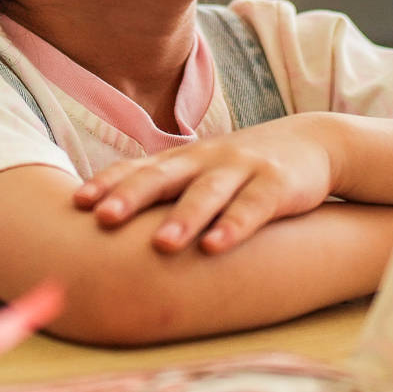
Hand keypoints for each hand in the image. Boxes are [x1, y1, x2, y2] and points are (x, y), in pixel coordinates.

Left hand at [70, 117, 341, 254]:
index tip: (77, 204)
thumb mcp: (201, 172)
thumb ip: (163, 188)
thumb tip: (106, 221)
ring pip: (208, 193)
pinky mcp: (277, 185)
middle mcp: (207, 161)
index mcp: (184, 160)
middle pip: (164, 176)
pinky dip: (235, 227)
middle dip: (132, 197)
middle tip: (102, 219)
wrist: (315, 143)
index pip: (139, 168)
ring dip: (183, 218)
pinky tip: (217, 247)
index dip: (108, 183)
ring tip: (160, 244)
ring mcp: (242, 170)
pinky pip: (254, 208)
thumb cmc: (242, 168)